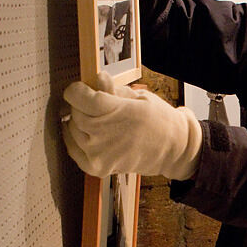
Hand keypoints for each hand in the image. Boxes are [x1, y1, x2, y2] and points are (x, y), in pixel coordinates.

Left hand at [63, 72, 201, 179]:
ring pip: (72, 129)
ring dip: (79, 122)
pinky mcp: (97, 167)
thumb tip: (96, 79)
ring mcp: (98, 154)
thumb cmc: (159, 120)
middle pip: (74, 112)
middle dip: (81, 105)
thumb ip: (113, 89)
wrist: (174, 149)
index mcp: (116, 112)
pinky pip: (73, 149)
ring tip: (96, 120)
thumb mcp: (139, 96)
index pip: (76, 96)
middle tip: (94, 104)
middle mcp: (103, 134)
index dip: (78, 89)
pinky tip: (87, 134)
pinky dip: (76, 140)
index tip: (83, 89)